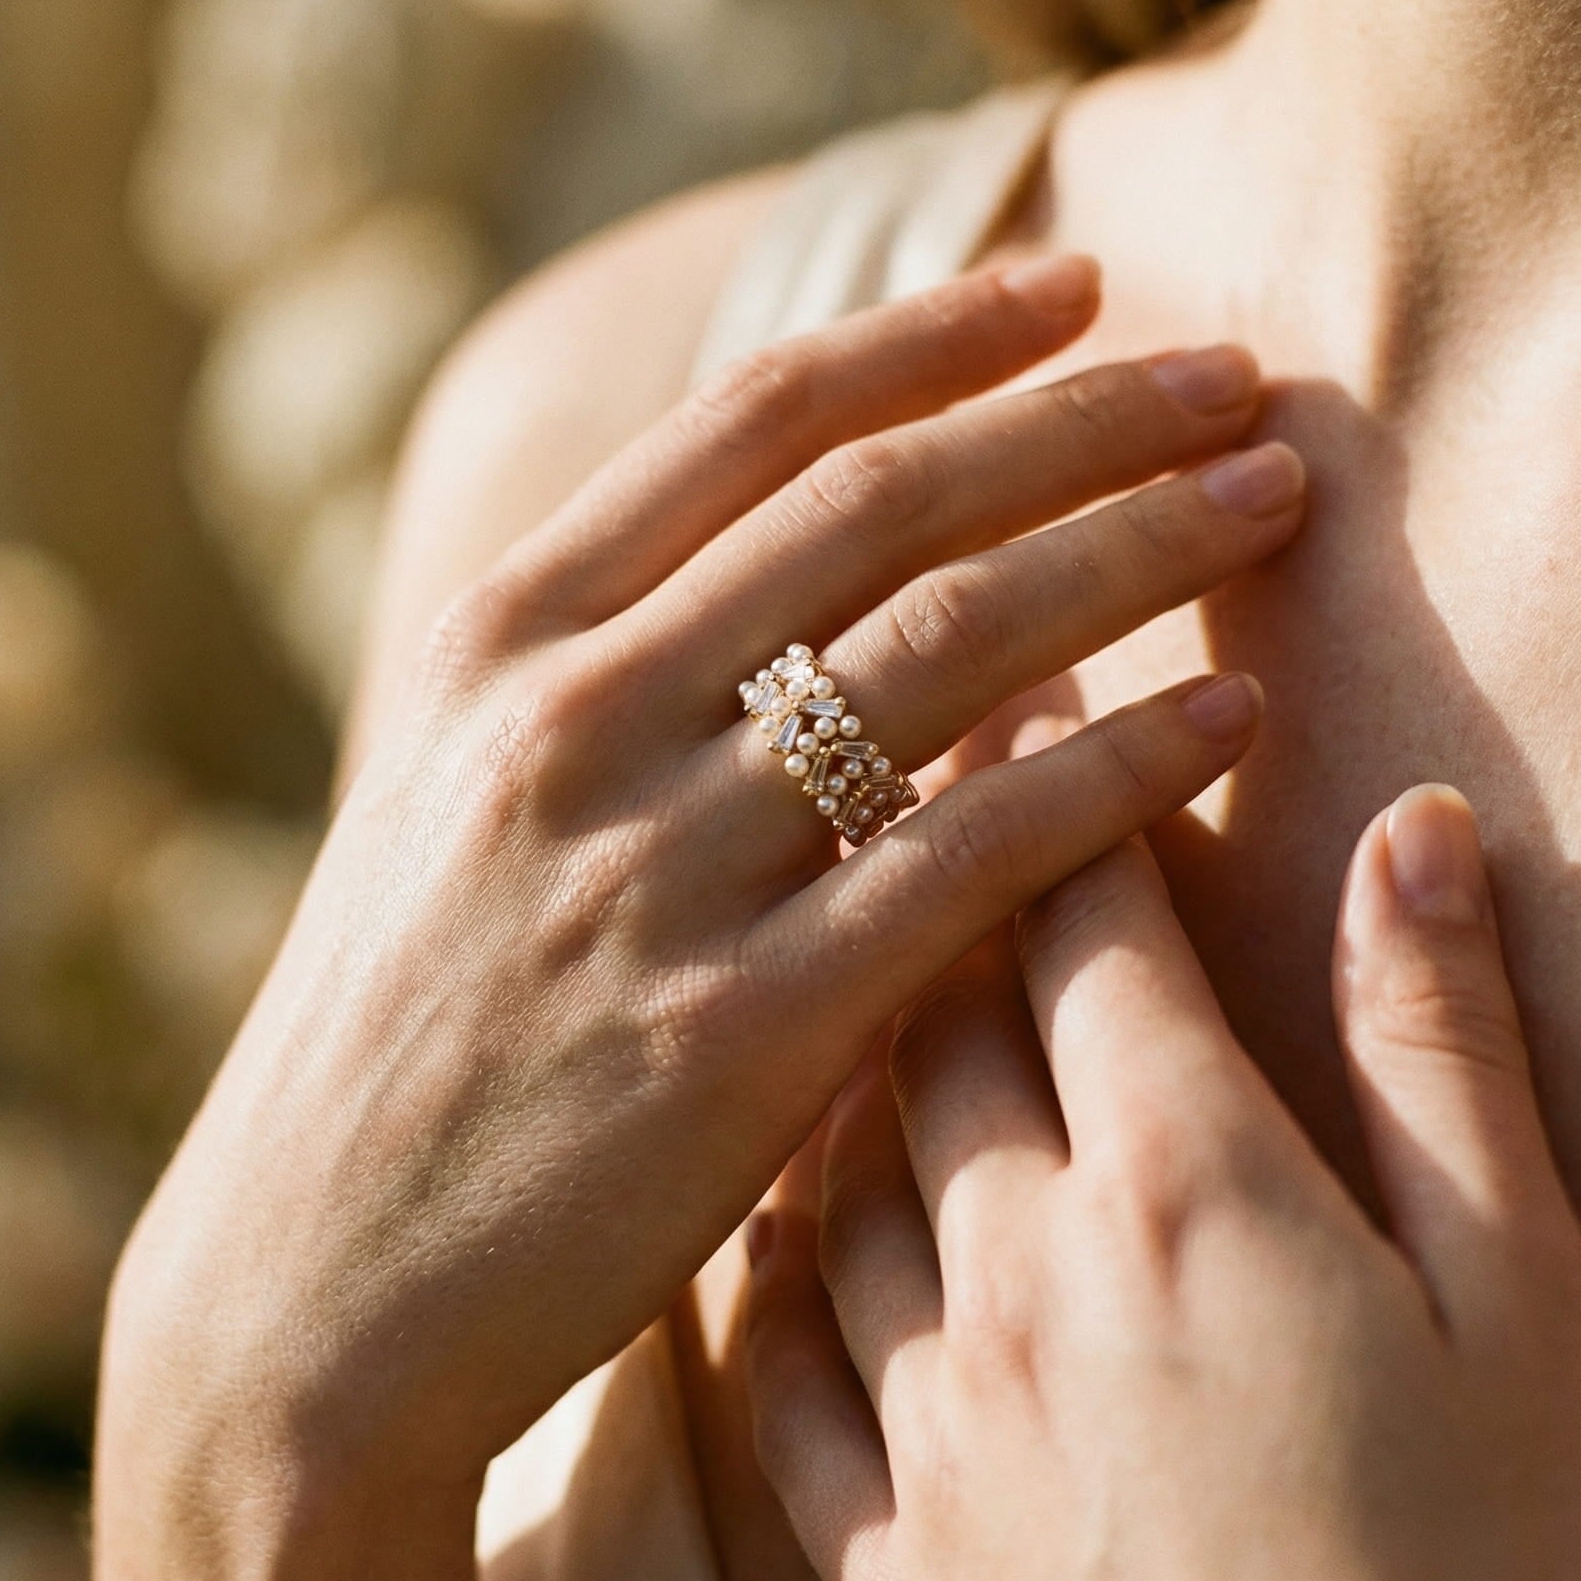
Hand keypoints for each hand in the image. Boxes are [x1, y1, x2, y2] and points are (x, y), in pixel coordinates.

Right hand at [67, 255, 1304, 1580]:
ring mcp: (652, 870)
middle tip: (1242, 370)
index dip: (942, 332)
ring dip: (1139, 546)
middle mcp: (572, 718)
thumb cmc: (408, 1042)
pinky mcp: (736, 1033)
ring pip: (951, 645)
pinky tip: (1227, 719)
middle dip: (1086, 413)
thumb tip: (796, 554)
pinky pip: (977, 854)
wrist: (306, 1294)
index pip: (757, 417)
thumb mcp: (451, 803)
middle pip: (883, 501)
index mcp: (502, 639)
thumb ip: (603, 670)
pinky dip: (1120, 769)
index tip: (1083, 285)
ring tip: (1274, 495)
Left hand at [746, 786, 1580, 1580]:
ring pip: (826, 1159)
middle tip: (901, 776)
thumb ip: (1442, 1054)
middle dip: (921, 865)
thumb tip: (1410, 840)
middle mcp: (1015, 1269)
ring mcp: (925, 1414)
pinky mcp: (879, 1554)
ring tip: (826, 969)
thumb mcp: (1533, 1311)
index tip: (1037, 686)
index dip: (1054, 778)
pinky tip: (766, 1210)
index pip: (1080, 920)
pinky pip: (769, 1354)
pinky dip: (764, 1247)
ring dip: (830, 1040)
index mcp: (1184, 1187)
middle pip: (928, 1008)